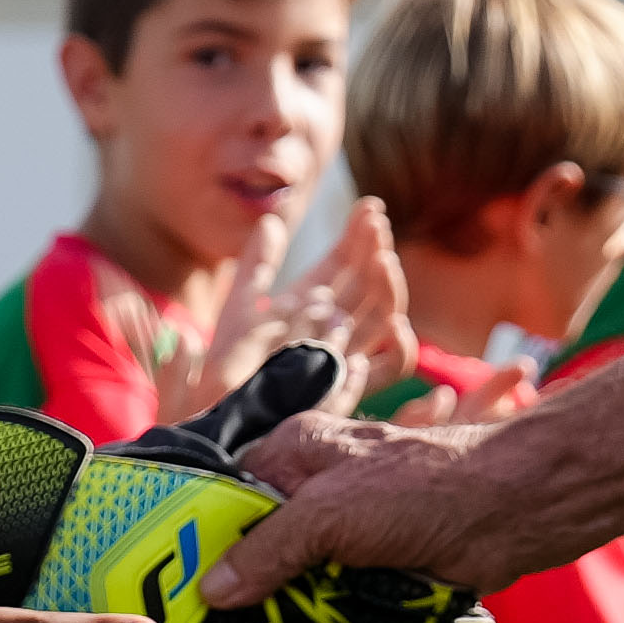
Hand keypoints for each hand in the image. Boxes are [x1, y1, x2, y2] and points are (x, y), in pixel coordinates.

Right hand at [201, 404, 552, 605]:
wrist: (511, 511)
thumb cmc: (419, 489)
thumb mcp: (328, 514)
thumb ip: (268, 549)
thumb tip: (210, 591)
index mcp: (294, 454)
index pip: (226, 497)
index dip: (201, 542)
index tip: (172, 592)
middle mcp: (315, 492)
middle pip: (260, 549)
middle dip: (242, 594)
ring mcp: (348, 537)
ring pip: (297, 585)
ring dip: (286, 622)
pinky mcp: (377, 574)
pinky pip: (336, 608)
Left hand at [232, 198, 414, 400]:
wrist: (220, 414)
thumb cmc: (228, 364)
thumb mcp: (239, 307)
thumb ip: (257, 265)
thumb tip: (271, 220)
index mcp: (315, 301)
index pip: (347, 262)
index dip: (361, 235)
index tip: (371, 208)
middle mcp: (337, 326)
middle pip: (371, 286)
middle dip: (378, 255)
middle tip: (377, 227)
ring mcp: (348, 355)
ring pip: (385, 320)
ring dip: (392, 291)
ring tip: (384, 262)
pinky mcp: (351, 388)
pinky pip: (390, 370)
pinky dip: (403, 350)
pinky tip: (397, 327)